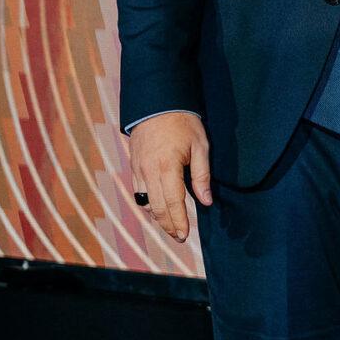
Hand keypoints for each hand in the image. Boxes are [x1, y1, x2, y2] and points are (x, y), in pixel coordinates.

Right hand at [127, 110, 210, 243]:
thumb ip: (202, 176)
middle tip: (179, 237)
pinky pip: (138, 190)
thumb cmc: (183, 122)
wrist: (157, 102)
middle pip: (156, 208)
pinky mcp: (134, 165)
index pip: (173, 203)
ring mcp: (139, 168)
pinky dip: (147, 203)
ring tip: (170, 226)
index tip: (184, 235)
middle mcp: (149, 171)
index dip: (179, 222)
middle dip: (168, 225)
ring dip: (157, 216)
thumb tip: (206, 201)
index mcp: (167, 167)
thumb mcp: (200, 146)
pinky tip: (157, 207)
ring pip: (145, 201)